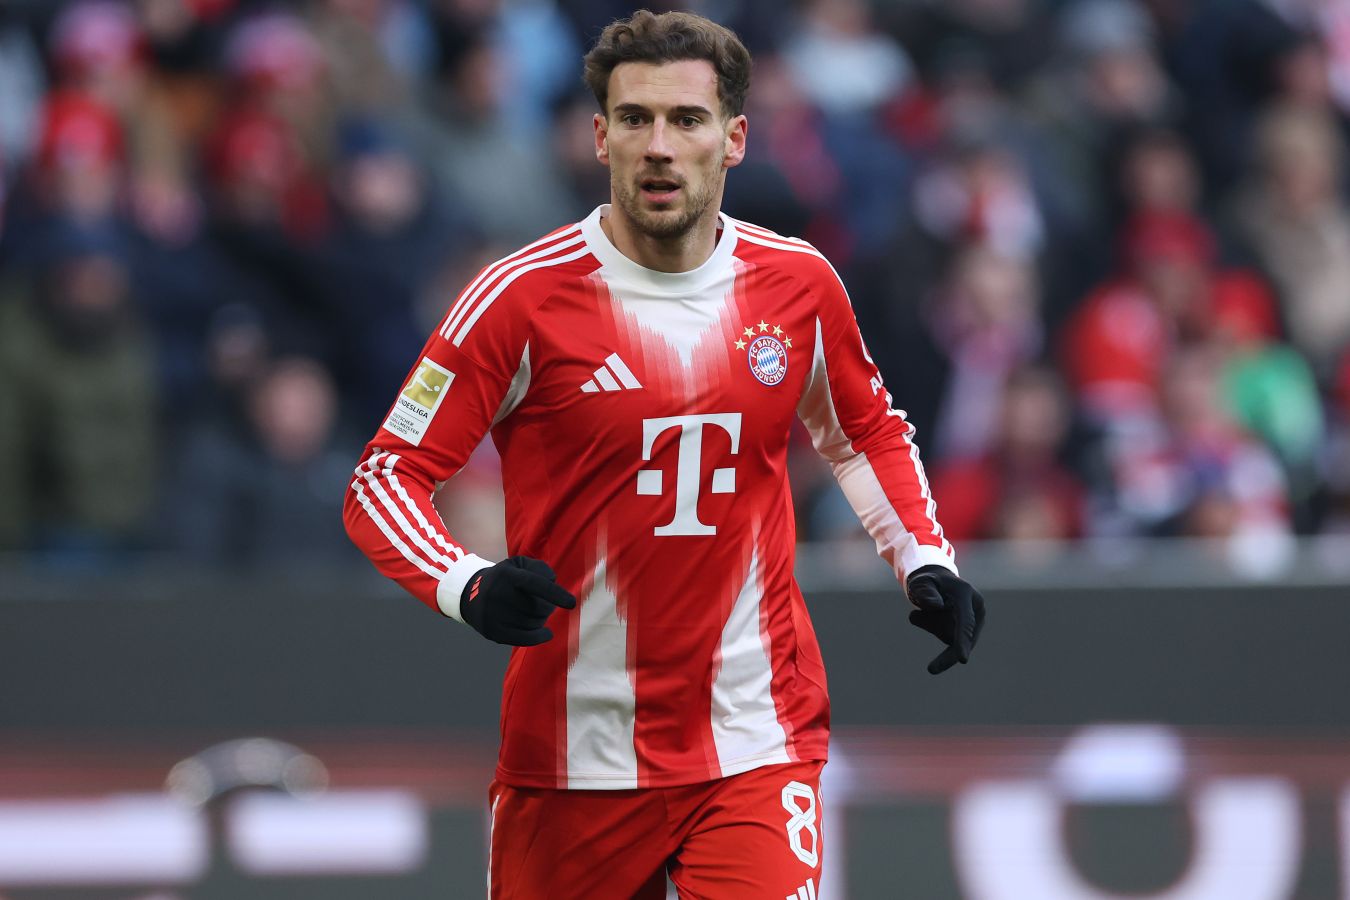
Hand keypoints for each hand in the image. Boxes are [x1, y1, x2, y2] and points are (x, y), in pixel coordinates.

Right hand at [460, 556, 576, 645]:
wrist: (471, 595)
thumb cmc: (504, 579)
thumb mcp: (518, 565)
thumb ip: (539, 568)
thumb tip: (552, 580)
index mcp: (507, 575)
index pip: (533, 583)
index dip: (554, 593)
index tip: (571, 603)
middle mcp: (497, 594)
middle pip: (536, 607)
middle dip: (549, 607)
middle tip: (548, 605)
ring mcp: (493, 614)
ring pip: (531, 623)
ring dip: (542, 620)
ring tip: (540, 614)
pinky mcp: (492, 631)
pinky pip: (522, 638)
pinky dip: (539, 637)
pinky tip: (547, 633)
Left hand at [906, 565, 985, 674]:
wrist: (937, 583)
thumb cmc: (928, 582)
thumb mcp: (921, 582)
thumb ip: (925, 592)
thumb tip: (935, 606)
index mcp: (967, 595)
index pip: (966, 621)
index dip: (963, 640)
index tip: (963, 660)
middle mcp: (975, 610)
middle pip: (964, 638)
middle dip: (948, 655)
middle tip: (931, 669)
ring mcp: (973, 622)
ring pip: (949, 637)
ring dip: (930, 624)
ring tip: (922, 606)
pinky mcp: (965, 632)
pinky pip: (946, 638)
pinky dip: (930, 626)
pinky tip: (923, 613)